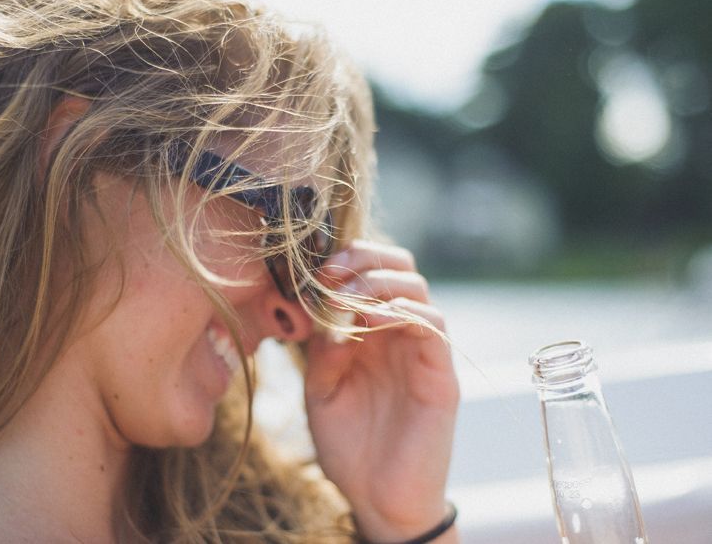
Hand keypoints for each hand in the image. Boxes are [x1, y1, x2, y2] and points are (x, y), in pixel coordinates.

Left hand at [304, 240, 459, 541]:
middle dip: (365, 259)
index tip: (316, 272)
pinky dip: (403, 312)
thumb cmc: (349, 445)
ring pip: (417, 289)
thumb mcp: (321, 390)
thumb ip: (322, 349)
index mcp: (372, 332)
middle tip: (331, 274)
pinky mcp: (440, 376)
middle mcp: (401, 334)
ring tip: (347, 297)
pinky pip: (434, 327)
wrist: (377, 498)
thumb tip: (324, 311)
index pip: (372, 271)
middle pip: (401, 267)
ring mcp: (423, 352)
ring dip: (379, 282)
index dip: (347, 260)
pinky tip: (371, 319)